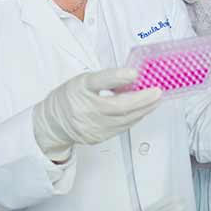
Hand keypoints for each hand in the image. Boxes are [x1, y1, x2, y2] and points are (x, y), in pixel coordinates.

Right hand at [32, 68, 161, 159]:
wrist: (53, 123)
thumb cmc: (69, 98)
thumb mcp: (82, 80)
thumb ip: (105, 79)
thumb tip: (132, 77)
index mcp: (80, 88)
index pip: (98, 81)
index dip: (117, 77)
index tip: (133, 73)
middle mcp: (85, 108)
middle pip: (118, 106)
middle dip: (142, 99)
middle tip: (157, 92)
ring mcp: (92, 125)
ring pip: (124, 119)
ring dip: (143, 110)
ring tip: (155, 101)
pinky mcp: (98, 136)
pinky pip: (121, 127)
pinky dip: (134, 118)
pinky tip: (142, 112)